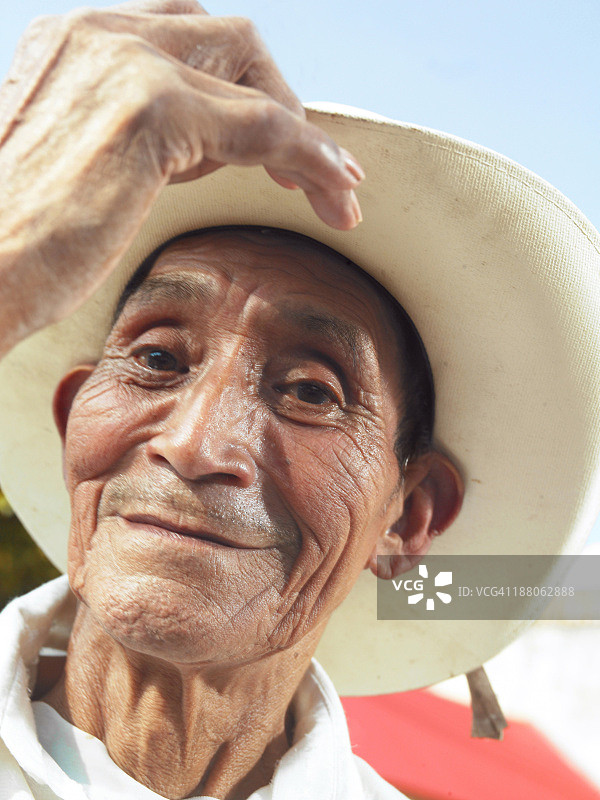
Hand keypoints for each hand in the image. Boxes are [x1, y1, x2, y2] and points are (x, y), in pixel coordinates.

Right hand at [0, 0, 363, 356]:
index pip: (184, 38)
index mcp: (71, 42)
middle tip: (306, 169)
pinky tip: (336, 191)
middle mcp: (96, 33)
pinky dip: (310, 156)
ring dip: (302, 133)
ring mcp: (123, 62)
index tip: (273, 149)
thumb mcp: (76, 164)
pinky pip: (266, 125)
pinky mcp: (152, 110)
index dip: (239, 90)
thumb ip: (130, 136)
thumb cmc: (17, 242)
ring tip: (335, 190)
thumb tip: (195, 147)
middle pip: (227, 40)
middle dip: (276, 101)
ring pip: (255, 75)